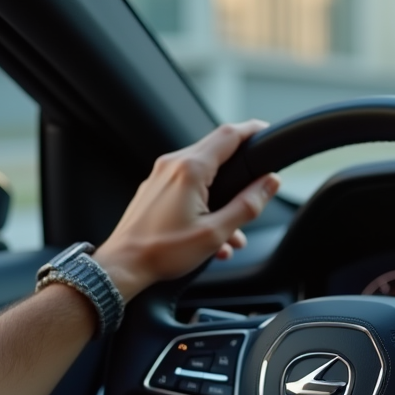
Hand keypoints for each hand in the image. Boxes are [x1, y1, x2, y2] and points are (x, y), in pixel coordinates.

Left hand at [93, 121, 279, 301]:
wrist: (123, 265)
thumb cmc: (163, 251)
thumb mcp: (216, 233)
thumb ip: (248, 205)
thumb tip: (270, 183)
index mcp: (190, 169)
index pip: (229, 135)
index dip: (252, 130)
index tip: (266, 131)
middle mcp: (172, 165)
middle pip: (216, 151)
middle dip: (240, 170)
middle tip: (258, 183)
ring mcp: (160, 175)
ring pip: (203, 174)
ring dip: (223, 197)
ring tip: (232, 234)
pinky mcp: (154, 189)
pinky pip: (187, 185)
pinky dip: (205, 203)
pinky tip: (211, 236)